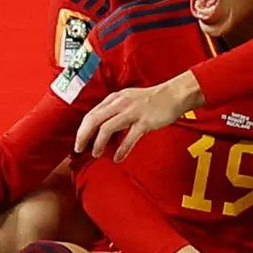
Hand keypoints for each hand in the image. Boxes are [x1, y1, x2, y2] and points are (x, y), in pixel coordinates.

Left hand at [75, 71, 203, 161]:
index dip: (82, 129)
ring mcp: (132, 112)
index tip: (78, 141)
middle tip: (79, 149)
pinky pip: (129, 138)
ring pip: (107, 128)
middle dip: (83, 136)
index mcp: (114, 99)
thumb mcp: (128, 100)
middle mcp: (120, 103)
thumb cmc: (151, 100)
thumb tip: (101, 127)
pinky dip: (121, 150)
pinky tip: (118, 158)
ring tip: (96, 154)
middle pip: (94, 120)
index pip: (91, 114)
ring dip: (98, 143)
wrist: (173, 95)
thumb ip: (114, 110)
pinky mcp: (144, 121)